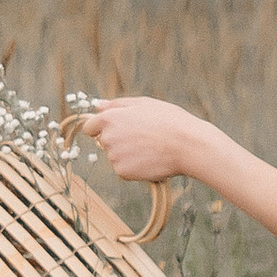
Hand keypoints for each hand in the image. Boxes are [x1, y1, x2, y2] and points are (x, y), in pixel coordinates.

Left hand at [76, 95, 203, 189]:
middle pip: (105, 142)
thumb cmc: (169, 121)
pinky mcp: (123, 172)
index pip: (90, 127)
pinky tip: (151, 160)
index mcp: (110, 118)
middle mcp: (107, 138)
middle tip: (143, 137)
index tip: (118, 130)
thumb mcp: (144, 104)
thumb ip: (117, 104)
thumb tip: (98, 106)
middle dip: (119, 140)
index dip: (102, 128)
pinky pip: (124, 170)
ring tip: (151, 148)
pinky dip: (135, 167)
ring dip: (128, 154)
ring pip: (116, 156)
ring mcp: (114, 157)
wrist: (186, 145)